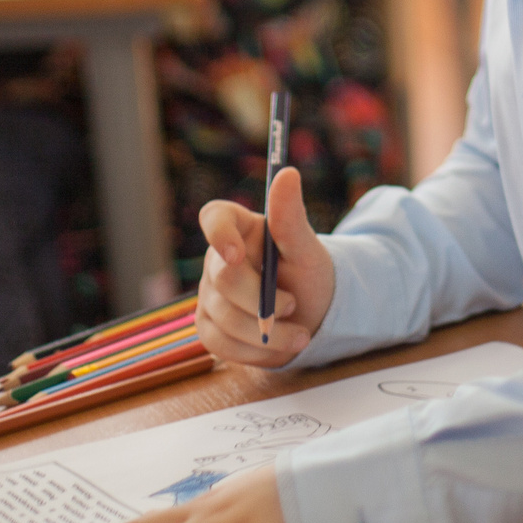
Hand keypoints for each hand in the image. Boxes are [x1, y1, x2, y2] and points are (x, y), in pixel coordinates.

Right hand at [195, 167, 334, 367]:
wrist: (314, 316)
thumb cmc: (309, 275)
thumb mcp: (307, 248)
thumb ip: (291, 216)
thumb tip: (287, 172)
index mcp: (239, 228)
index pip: (214, 218)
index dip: (218, 235)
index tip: (237, 255)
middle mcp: (217, 259)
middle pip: (223, 278)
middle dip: (261, 299)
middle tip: (293, 305)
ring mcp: (209, 295)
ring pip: (223, 318)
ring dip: (266, 333)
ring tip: (300, 334)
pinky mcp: (209, 327)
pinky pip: (221, 344)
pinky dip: (255, 351)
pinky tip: (279, 346)